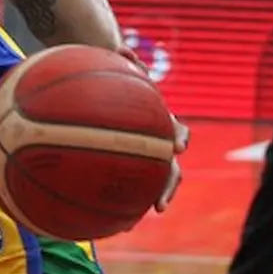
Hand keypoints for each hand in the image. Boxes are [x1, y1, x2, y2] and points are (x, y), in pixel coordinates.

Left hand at [117, 45, 187, 211]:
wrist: (110, 84)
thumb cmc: (116, 75)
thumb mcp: (122, 66)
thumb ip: (126, 59)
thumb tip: (122, 47)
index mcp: (157, 121)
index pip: (174, 131)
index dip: (178, 138)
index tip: (178, 147)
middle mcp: (155, 142)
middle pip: (168, 168)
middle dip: (166, 187)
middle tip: (159, 206)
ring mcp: (143, 155)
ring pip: (148, 185)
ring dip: (138, 205)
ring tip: (125, 226)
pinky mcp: (127, 164)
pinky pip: (122, 187)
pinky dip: (113, 205)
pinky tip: (94, 220)